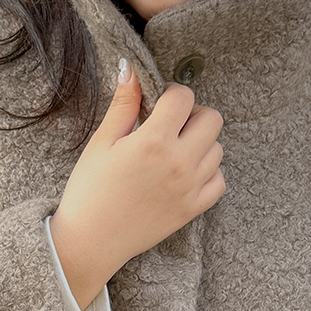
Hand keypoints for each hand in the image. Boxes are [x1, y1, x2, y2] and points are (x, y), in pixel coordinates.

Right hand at [48, 59, 225, 310]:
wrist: (92, 240)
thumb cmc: (91, 191)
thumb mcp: (102, 143)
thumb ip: (123, 105)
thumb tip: (131, 70)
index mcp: (154, 141)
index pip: (184, 98)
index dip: (172, 94)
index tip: (158, 104)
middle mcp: (179, 163)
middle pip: (212, 120)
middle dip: (193, 115)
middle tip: (171, 126)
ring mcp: (189, 189)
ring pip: (218, 150)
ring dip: (201, 143)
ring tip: (176, 151)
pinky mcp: (192, 210)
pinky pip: (219, 182)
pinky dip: (209, 173)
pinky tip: (188, 173)